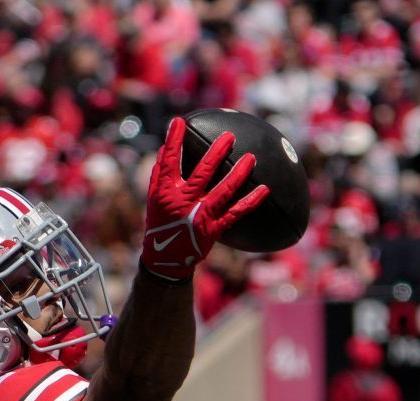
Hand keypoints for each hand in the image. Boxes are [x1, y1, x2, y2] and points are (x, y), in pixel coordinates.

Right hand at [138, 116, 270, 280]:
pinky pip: (235, 213)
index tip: (179, 122)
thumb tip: (165, 149)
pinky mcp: (213, 229)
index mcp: (167, 193)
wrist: (166, 259)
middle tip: (229, 136)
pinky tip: (264, 190)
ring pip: (223, 191)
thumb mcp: (154, 200)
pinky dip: (250, 202)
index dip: (174, 141)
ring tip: (251, 157)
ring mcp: (200, 215)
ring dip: (238, 174)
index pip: (169, 162)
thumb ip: (160, 175)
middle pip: (202, 172)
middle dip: (216, 153)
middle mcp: (184, 202)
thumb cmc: (161, 223)